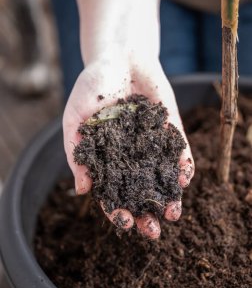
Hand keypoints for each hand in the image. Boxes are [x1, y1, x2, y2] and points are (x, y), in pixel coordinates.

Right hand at [63, 55, 193, 238]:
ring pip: (161, 178)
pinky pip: (179, 152)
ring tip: (172, 214)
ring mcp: (153, 145)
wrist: (119, 56)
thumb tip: (82, 191)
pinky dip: (183, 167)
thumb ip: (77, 154)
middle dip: (146, 213)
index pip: (112, 192)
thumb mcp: (75, 119)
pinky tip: (184, 180)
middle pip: (139, 192)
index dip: (117, 210)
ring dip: (168, 197)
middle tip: (152, 231)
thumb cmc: (91, 87)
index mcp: (108, 159)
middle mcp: (131, 157)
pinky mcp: (171, 130)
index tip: (123, 223)